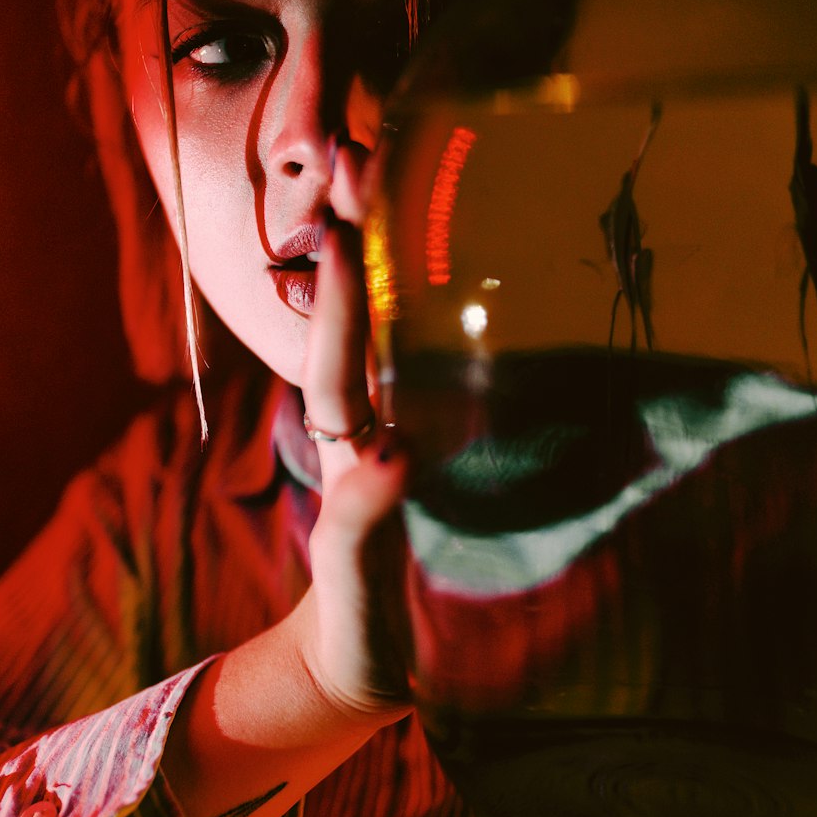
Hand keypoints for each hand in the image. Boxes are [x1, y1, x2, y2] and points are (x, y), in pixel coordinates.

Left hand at [297, 141, 411, 721]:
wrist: (379, 663)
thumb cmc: (366, 633)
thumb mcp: (360, 594)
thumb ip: (361, 536)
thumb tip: (382, 456)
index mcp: (349, 454)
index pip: (339, 372)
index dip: (337, 309)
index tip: (338, 234)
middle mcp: (376, 423)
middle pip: (359, 323)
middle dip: (353, 244)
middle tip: (357, 153)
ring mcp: (412, 425)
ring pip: (396, 326)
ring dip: (391, 251)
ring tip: (394, 164)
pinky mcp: (450, 437)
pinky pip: (444, 359)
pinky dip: (449, 300)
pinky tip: (480, 249)